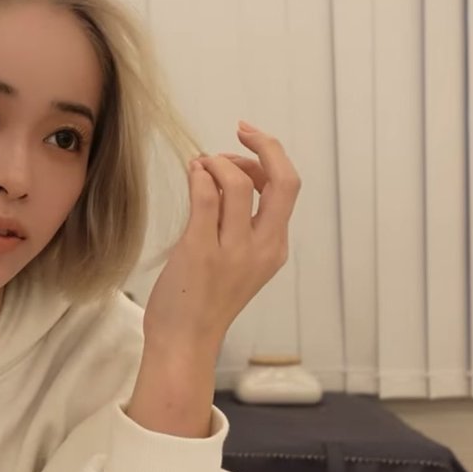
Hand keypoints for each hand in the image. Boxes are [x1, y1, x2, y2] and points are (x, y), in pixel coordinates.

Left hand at [128, 121, 300, 436]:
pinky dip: (198, 175)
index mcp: (275, 248)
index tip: (249, 142)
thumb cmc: (203, 302)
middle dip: (266, 145)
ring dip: (217, 162)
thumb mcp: (237, 265)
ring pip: (238, 183)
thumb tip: (224, 178)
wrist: (185, 341)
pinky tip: (191, 173)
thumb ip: (238, 227)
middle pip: (282, 181)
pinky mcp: (200, 250)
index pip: (287, 189)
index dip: (270, 158)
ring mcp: (233, 250)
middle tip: (242, 130)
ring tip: (200, 165)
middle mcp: (262, 247)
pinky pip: (205, 197)